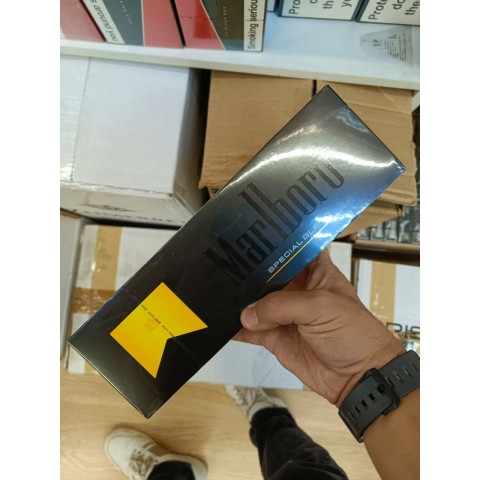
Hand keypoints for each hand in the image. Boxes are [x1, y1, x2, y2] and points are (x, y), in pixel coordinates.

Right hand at [235, 248, 404, 405]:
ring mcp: (284, 314)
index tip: (250, 231)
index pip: (294, 248)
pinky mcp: (274, 337)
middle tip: (222, 259)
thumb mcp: (320, 307)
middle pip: (268, 273)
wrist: (357, 378)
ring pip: (255, 301)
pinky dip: (235, 327)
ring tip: (215, 286)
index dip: (276, 239)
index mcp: (315, 272)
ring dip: (239, 298)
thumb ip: (281, 306)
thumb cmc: (351, 333)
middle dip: (248, 269)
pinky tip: (219, 320)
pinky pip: (250, 330)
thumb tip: (247, 315)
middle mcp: (297, 289)